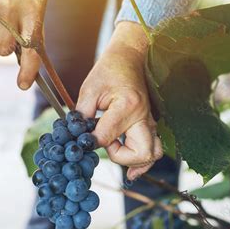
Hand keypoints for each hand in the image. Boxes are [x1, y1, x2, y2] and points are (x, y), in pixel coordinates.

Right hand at [0, 0, 40, 89]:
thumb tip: (25, 59)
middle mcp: (10, 11)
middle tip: (3, 33)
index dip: (28, 70)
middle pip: (0, 49)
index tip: (22, 83)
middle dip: (1, 47)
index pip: (32, 48)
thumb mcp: (34, 2)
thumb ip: (30, 28)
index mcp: (31, 12)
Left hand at [77, 22, 162, 179]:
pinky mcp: (151, 125)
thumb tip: (76, 138)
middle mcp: (143, 116)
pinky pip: (154, 150)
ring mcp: (150, 121)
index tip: (82, 137)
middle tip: (107, 146)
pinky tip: (130, 170)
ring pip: (152, 154)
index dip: (91, 142)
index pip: (107, 137)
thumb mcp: (89, 90)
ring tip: (118, 155)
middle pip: (141, 153)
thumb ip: (82, 115)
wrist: (129, 58)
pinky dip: (142, 161)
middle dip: (120, 158)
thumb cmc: (108, 71)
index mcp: (127, 106)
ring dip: (134, 161)